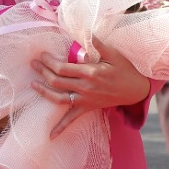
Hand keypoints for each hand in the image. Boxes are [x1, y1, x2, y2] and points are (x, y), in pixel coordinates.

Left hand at [31, 38, 149, 136]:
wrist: (136, 90)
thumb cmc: (125, 69)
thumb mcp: (114, 54)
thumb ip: (98, 44)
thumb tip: (86, 32)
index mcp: (90, 72)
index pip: (62, 67)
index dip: (49, 61)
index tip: (42, 55)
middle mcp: (85, 88)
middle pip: (57, 81)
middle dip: (42, 72)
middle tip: (33, 63)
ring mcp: (85, 100)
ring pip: (59, 98)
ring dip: (44, 92)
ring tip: (32, 84)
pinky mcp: (87, 108)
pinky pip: (72, 119)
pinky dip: (61, 128)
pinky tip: (50, 136)